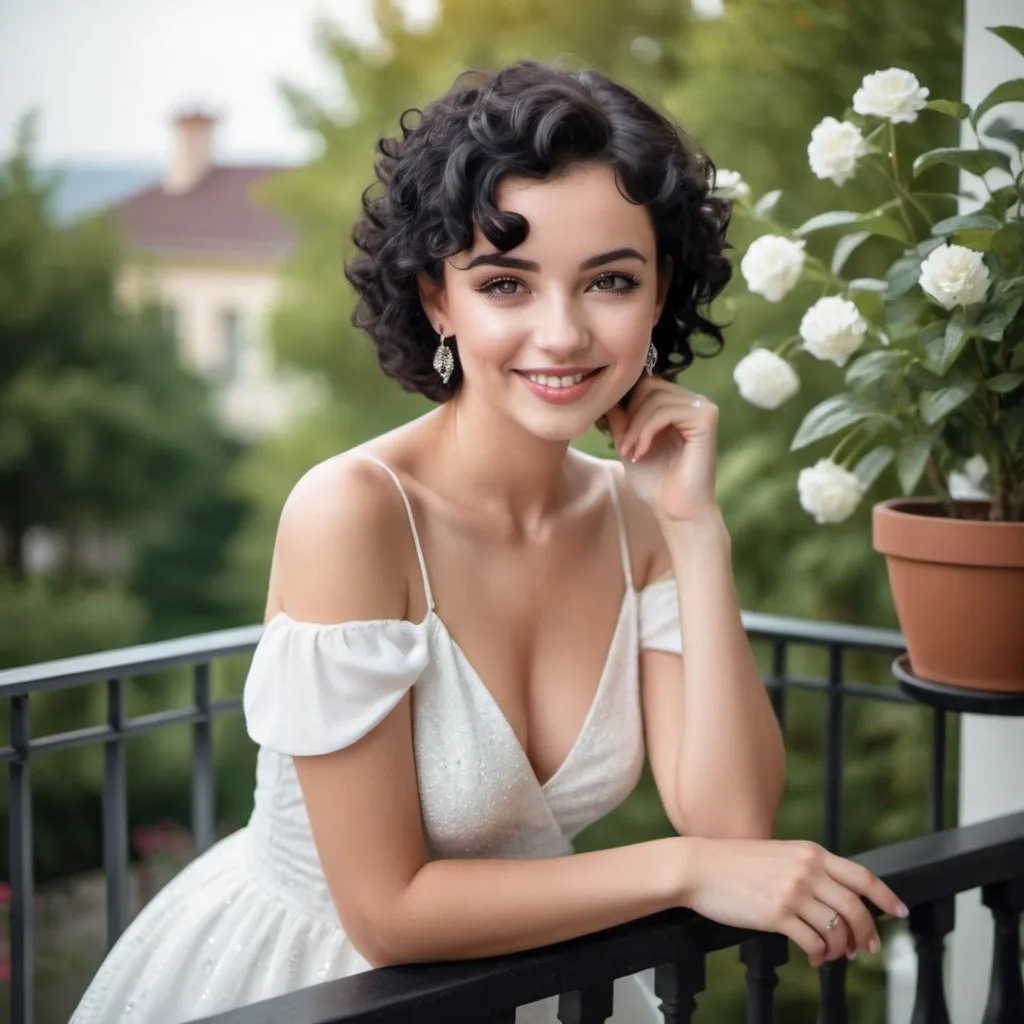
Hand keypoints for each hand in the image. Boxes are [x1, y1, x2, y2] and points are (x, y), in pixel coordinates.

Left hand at [604, 377, 719, 523]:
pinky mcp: (707, 417)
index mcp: (677, 405)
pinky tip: (641, 452)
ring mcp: (702, 407)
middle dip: (629, 416)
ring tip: (629, 453)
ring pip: (655, 397)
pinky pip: (666, 410)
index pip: (645, 384)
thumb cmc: (656, 482)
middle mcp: (693, 401)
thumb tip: (605, 392)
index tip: (616, 437)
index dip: (625, 405)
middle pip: (649, 386)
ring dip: (635, 427)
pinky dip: (646, 430)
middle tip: (623, 448)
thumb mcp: (628, 444)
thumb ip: (620, 419)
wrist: (677, 510)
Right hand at [681, 837, 907, 966]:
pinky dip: (819, 954)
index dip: (886, 897)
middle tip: (868, 948)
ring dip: (842, 948)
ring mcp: (792, 892)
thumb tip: (835, 896)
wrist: (699, 867)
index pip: (862, 876)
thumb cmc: (734, 863)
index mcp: (810, 852)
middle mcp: (807, 869)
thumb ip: (807, 868)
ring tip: (834, 954)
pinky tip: (813, 957)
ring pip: (838, 928)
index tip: (899, 912)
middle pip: (856, 907)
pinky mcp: (776, 914)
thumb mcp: (778, 855)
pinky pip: (813, 941)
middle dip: (867, 932)